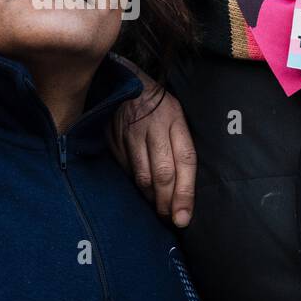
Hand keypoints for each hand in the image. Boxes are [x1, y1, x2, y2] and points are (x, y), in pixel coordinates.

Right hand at [109, 59, 196, 225]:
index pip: (185, 161)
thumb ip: (183, 146)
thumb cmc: (159, 105)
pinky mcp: (113, 140)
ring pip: (142, 177)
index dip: (185, 193)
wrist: (124, 82)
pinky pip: (126, 170)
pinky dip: (135, 184)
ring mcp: (130, 135)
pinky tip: (142, 188)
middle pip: (162, 174)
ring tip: (158, 207)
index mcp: (174, 120)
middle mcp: (153, 128)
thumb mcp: (178, 117)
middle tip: (171, 218)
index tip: (184, 217)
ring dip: (151, 197)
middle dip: (167, 202)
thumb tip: (187, 186)